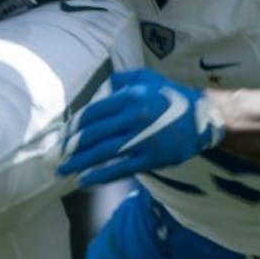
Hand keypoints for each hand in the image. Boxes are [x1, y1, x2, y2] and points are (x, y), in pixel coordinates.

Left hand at [56, 69, 223, 186]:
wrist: (202, 117)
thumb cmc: (169, 96)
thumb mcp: (144, 78)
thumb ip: (117, 83)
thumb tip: (93, 98)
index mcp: (129, 96)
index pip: (91, 113)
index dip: (73, 127)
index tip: (62, 137)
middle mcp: (133, 116)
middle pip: (93, 135)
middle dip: (71, 147)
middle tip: (56, 157)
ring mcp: (142, 139)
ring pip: (102, 153)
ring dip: (79, 163)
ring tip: (63, 171)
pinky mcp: (151, 158)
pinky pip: (120, 168)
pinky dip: (100, 175)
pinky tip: (85, 180)